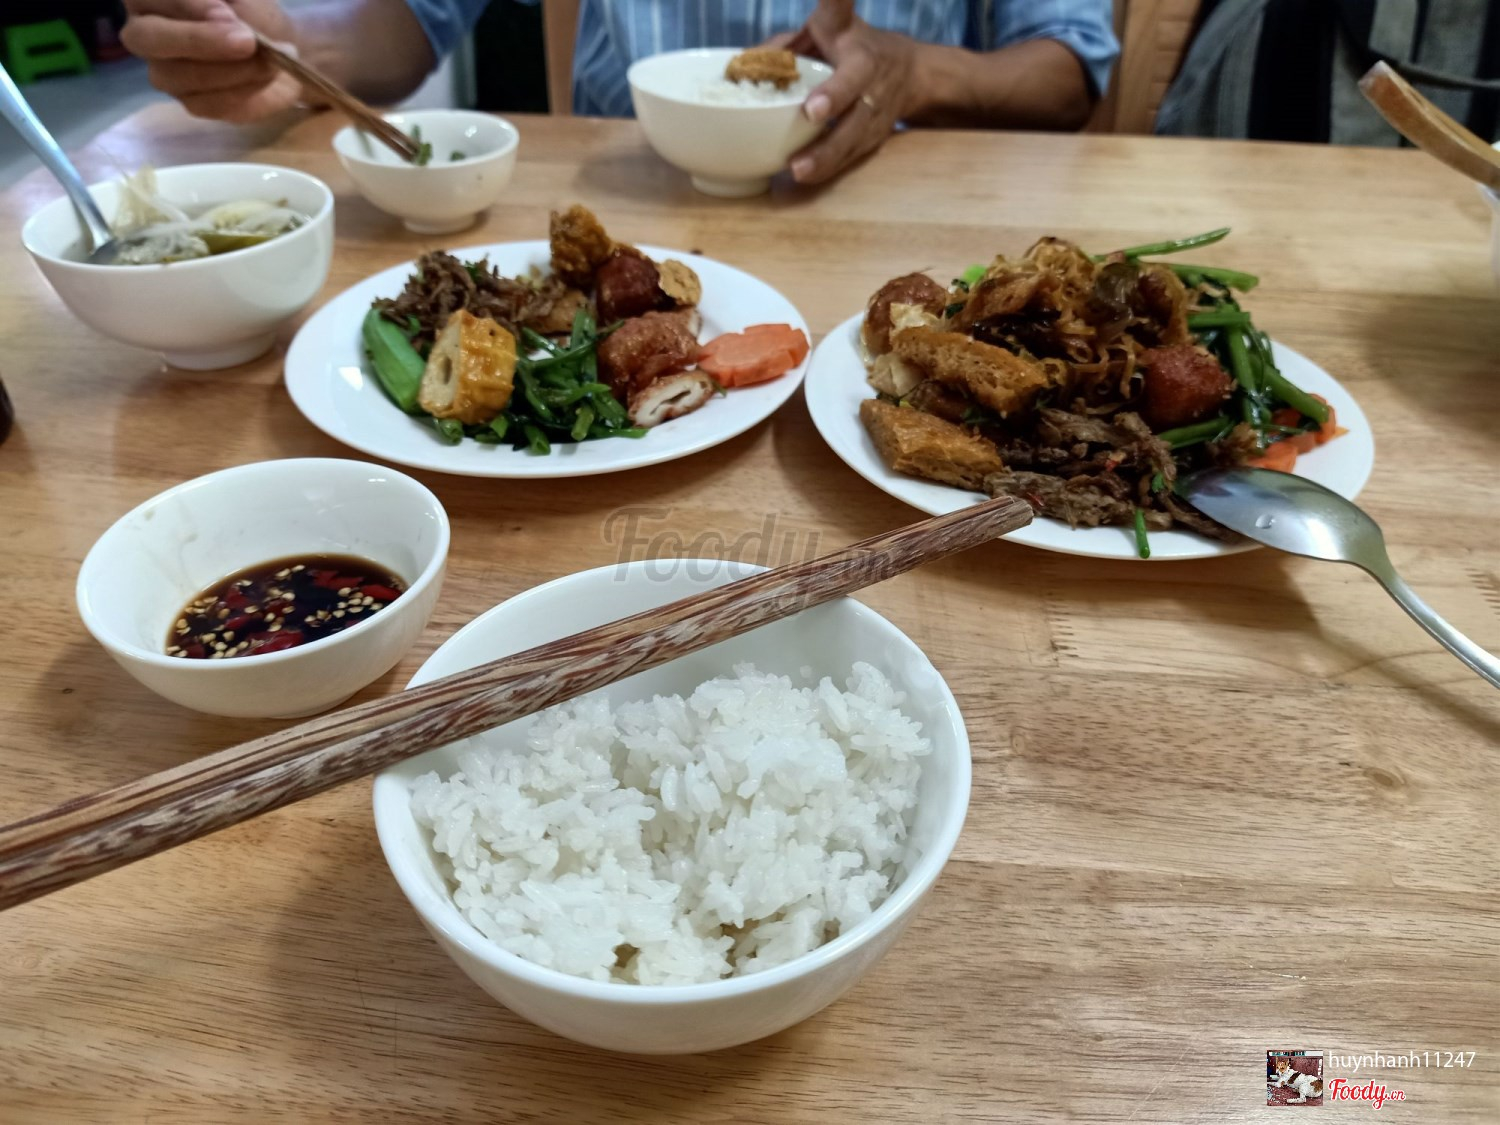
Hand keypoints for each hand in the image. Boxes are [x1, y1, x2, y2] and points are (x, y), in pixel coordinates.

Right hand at [122, 0, 302, 122]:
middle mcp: (145, 34)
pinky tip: (267, 79)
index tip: (227, 13)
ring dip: (232, 70)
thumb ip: (227, 2)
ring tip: (270, 61)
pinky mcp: (192, 103)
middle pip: (147, 39)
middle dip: (199, 40)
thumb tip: (221, 15)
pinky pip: (211, 104)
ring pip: (181, 76)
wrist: (280, 47)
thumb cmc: (251, 9)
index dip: (188, 6)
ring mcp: (165, 73)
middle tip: (247, 42)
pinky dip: (245, 92)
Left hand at [784, 0, 920, 184]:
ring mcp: (876, 118)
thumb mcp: (828, 27)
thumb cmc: (854, 44)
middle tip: (802, 150)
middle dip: (830, 137)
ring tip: (799, 172)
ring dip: (827, 161)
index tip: (813, 109)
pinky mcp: (873, 140)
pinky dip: (830, 169)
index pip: (850, 73)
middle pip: (856, 115)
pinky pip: (852, 158)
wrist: (907, 71)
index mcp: (861, 57)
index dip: (834, 91)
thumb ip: (789, 43)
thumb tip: (741, 63)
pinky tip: (807, 177)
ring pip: (853, 143)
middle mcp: (873, 89)